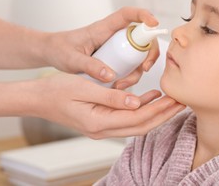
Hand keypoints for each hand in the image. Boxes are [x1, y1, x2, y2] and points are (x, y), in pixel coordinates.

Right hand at [32, 73, 185, 137]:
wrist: (38, 98)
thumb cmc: (57, 90)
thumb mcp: (85, 89)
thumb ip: (112, 97)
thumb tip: (137, 102)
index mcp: (99, 122)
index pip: (137, 118)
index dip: (158, 110)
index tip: (174, 99)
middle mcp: (103, 129)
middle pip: (141, 125)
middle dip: (163, 115)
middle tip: (180, 102)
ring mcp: (102, 127)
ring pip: (136, 123)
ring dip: (155, 112)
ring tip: (171, 100)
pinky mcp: (101, 121)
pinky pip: (126, 118)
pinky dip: (141, 109)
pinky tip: (150, 97)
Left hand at [42, 7, 159, 86]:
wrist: (52, 54)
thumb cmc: (60, 49)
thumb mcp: (72, 59)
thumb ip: (90, 66)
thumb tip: (111, 75)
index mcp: (104, 28)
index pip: (127, 14)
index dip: (143, 15)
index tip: (154, 23)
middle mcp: (114, 35)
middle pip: (142, 37)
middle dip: (149, 52)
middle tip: (144, 68)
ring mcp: (117, 47)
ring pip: (139, 55)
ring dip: (137, 71)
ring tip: (121, 85)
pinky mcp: (116, 59)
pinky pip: (131, 66)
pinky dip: (130, 77)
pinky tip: (118, 87)